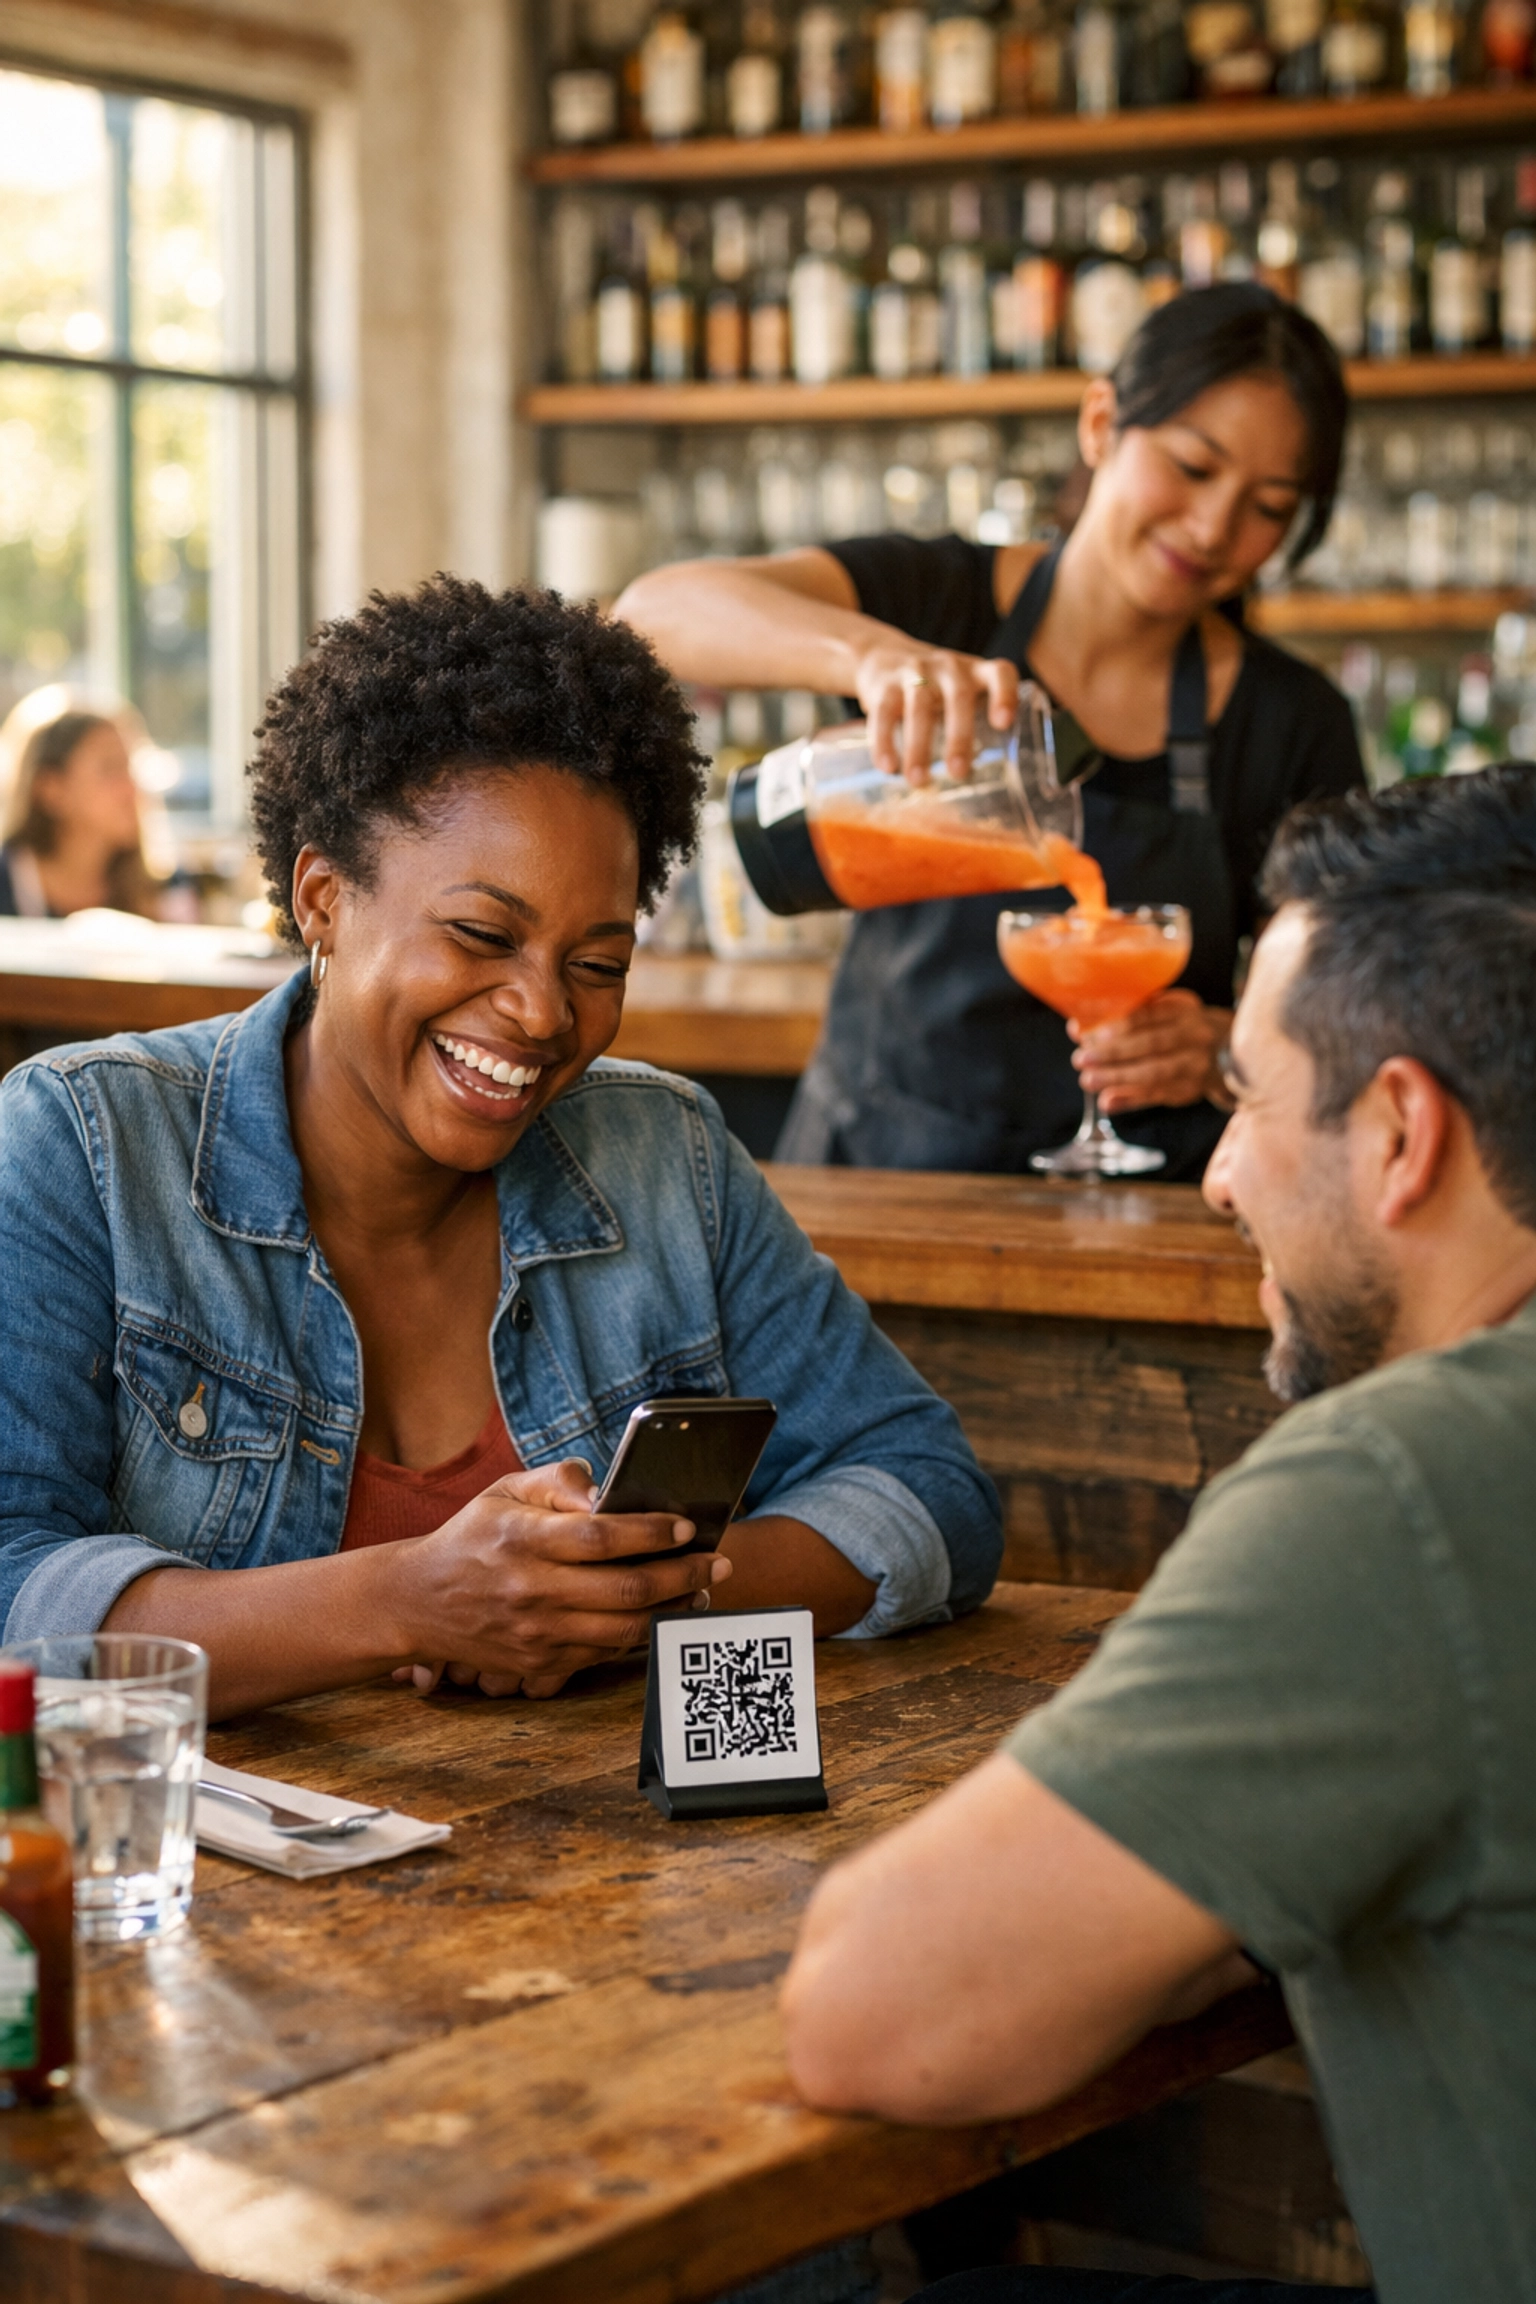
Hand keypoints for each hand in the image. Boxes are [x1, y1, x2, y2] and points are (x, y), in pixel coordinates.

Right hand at [385, 1456, 731, 1700]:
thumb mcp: (505, 1492)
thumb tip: (608, 1492)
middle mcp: (532, 1590)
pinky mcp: (540, 1666)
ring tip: (700, 1591)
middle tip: (719, 1563)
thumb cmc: (472, 1537)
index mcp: (524, 1540)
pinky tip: (661, 1615)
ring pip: (624, 1629)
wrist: (418, 1602)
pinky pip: (605, 1654)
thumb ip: (559, 1482)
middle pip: (626, 1588)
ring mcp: (538, 1635)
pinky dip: (640, 1636)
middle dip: (684, 1575)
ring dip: (672, 1610)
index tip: (689, 1526)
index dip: (651, 1532)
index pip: (601, 1536)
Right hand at [854, 643, 1018, 783]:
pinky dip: (884, 741)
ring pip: (919, 707)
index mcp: (977, 673)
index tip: (1003, 723)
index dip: (1004, 696)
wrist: (883, 656)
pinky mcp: (884, 685)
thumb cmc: (937, 691)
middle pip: (959, 697)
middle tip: (958, 773)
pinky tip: (887, 767)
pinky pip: (884, 713)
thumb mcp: (962, 695)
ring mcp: (916, 672)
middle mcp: (950, 668)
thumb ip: (977, 727)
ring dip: (919, 746)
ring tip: (918, 781)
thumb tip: (990, 787)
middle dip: (959, 736)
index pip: (1000, 673)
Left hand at [1072, 994, 1231, 1114]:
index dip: (1119, 1026)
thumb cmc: (1186, 1027)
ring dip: (1118, 1078)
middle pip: (1152, 1045)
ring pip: (1154, 1073)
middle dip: (1113, 1053)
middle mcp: (1195, 1037)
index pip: (1151, 1016)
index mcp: (1186, 1012)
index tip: (1089, 1034)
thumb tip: (1079, 1028)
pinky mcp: (1191, 1091)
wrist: (1235, 1052)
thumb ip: (1131, 1018)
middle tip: (1080, 1059)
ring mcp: (1196, 1067)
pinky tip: (1107, 1102)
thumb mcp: (1170, 1011)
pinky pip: (1158, 1096)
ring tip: (1087, 1080)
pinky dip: (1130, 1099)